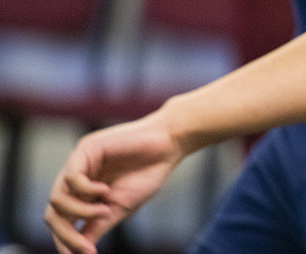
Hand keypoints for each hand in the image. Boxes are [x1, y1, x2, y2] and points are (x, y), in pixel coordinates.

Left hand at [44, 116, 184, 253]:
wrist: (169, 145)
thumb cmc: (148, 173)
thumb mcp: (120, 208)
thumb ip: (98, 226)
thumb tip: (79, 253)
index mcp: (83, 193)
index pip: (62, 220)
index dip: (65, 241)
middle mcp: (76, 179)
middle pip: (54, 213)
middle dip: (66, 234)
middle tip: (86, 247)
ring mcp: (79, 164)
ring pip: (57, 198)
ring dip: (79, 211)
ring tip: (105, 210)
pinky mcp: (85, 149)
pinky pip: (72, 178)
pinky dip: (86, 190)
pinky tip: (105, 190)